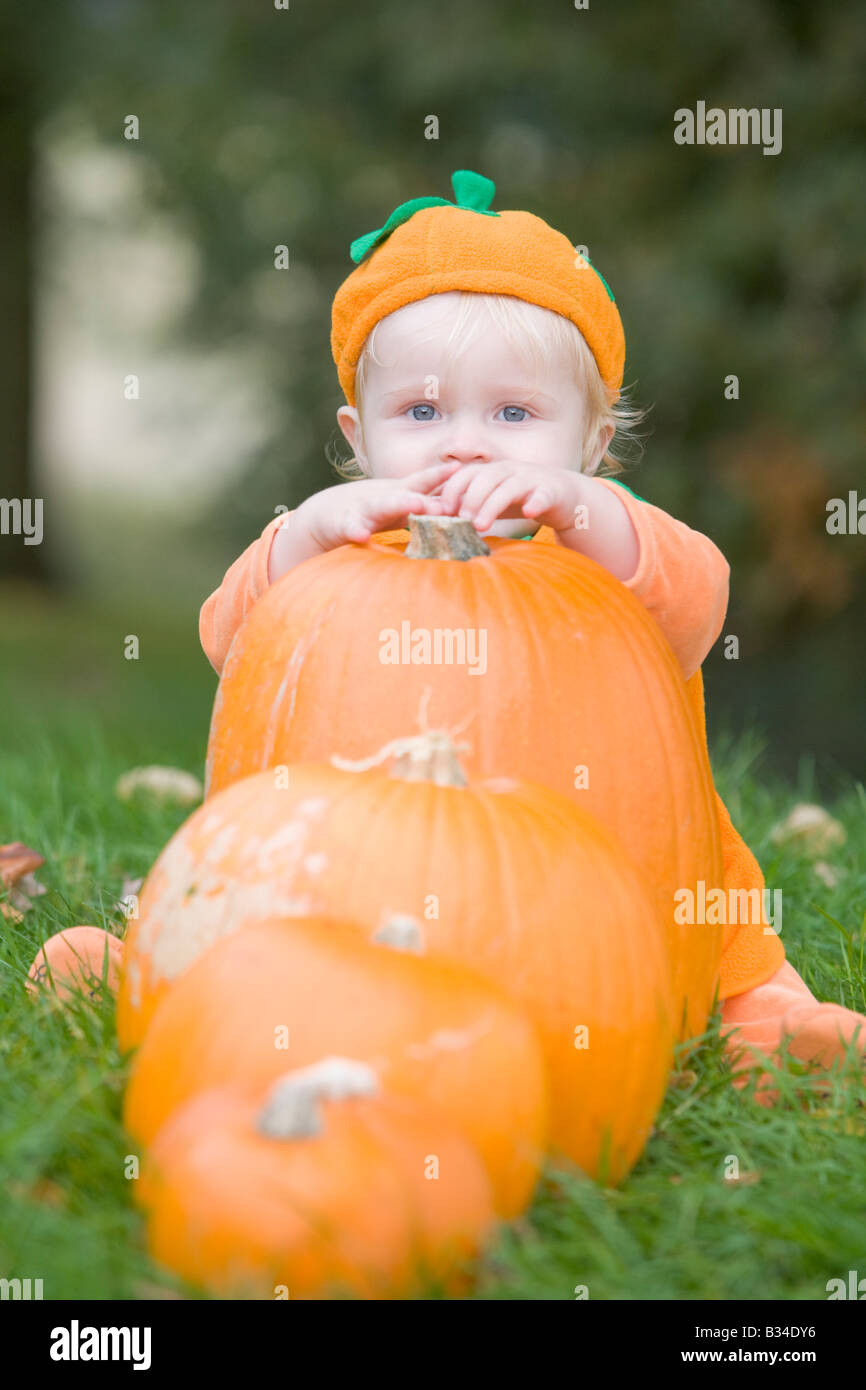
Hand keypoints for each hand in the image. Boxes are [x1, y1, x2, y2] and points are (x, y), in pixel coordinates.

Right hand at [302, 462, 462, 548]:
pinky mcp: (343, 524)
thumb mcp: (400, 506)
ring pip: (382, 507)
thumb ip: (426, 505)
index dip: (441, 476)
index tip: (461, 470)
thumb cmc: (370, 512)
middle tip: (443, 504)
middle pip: (406, 496)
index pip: (423, 484)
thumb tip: (461, 509)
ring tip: (414, 504)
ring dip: (399, 505)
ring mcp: (363, 511)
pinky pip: (350, 528)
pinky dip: (355, 530)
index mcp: (398, 496)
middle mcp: (384, 500)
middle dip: (424, 498)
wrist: (326, 516)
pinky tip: (361, 535)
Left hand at [436, 461, 586, 535]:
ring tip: (481, 525)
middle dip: (469, 499)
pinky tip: (529, 513)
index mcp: (492, 473)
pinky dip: (535, 502)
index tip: (441, 511)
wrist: (563, 496)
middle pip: (485, 478)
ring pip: (509, 487)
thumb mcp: (492, 501)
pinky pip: (543, 494)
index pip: (466, 474)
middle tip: (460, 521)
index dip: (452, 490)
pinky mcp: (551, 490)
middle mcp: (509, 471)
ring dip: (492, 505)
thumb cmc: (521, 500)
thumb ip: (469, 507)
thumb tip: (436, 519)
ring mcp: (531, 479)